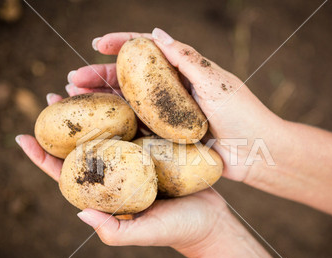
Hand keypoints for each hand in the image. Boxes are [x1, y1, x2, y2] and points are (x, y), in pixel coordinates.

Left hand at [16, 94, 229, 257]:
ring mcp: (136, 158)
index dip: (43, 157)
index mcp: (107, 193)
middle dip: (66, 123)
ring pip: (109, 128)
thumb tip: (79, 213)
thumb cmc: (179, 230)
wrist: (212, 220)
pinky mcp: (156, 146)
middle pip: (84, 144)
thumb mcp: (146, 233)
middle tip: (53, 96)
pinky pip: (138, 122)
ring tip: (79, 84)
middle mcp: (117, 173)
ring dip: (93, 107)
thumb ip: (114, 230)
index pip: (67, 174)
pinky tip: (117, 87)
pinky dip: (125, 105)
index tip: (22, 137)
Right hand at [67, 29, 285, 182]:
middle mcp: (172, 90)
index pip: (147, 51)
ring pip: (129, 103)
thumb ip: (186, 58)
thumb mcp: (215, 82)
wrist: (258, 151)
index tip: (97, 43)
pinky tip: (97, 127)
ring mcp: (169, 115)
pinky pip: (139, 128)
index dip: (121, 43)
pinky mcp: (168, 137)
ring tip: (75, 98)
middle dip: (100, 75)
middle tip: (73, 78)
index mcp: (184, 70)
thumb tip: (156, 33)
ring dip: (102, 100)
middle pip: (130, 78)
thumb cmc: (243, 113)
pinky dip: (117, 125)